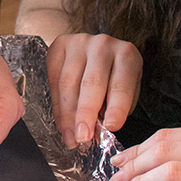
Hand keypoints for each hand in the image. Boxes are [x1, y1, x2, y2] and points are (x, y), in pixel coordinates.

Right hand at [46, 33, 141, 147]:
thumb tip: (96, 131)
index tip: (111, 127)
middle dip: (86, 113)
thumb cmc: (115, 76)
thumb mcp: (125, 91)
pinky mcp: (59, 46)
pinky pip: (54, 79)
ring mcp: (79, 43)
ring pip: (68, 82)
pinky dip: (57, 105)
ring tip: (71, 136)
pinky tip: (62, 122)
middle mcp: (103, 45)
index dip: (117, 107)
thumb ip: (113, 108)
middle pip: (91, 82)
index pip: (121, 84)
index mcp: (127, 56)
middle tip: (83, 136)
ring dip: (67, 114)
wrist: (99, 51)